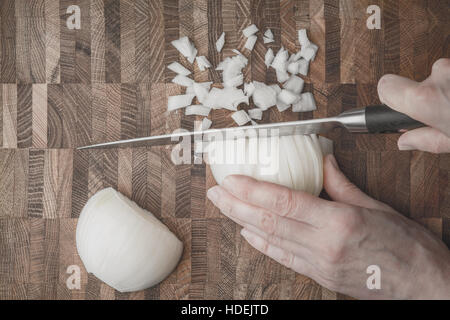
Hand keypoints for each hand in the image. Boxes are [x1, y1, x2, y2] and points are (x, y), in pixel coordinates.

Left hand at [207, 155, 449, 298]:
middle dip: (236, 204)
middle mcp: (323, 244)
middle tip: (215, 191)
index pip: (284, 201)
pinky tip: (247, 233)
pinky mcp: (319, 276)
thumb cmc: (407, 247)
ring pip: (270, 239)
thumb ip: (343, 185)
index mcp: (339, 222)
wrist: (424, 287)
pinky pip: (283, 258)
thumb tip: (324, 162)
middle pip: (269, 220)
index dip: (253, 190)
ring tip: (223, 207)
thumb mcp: (378, 208)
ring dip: (242, 221)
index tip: (232, 179)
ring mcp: (318, 263)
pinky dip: (262, 244)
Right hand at [378, 58, 449, 152]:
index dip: (388, 96)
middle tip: (443, 112)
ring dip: (449, 88)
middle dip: (430, 95)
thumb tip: (407, 141)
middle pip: (421, 82)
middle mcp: (440, 74)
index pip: (386, 85)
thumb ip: (426, 140)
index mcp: (425, 99)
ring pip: (443, 74)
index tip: (393, 104)